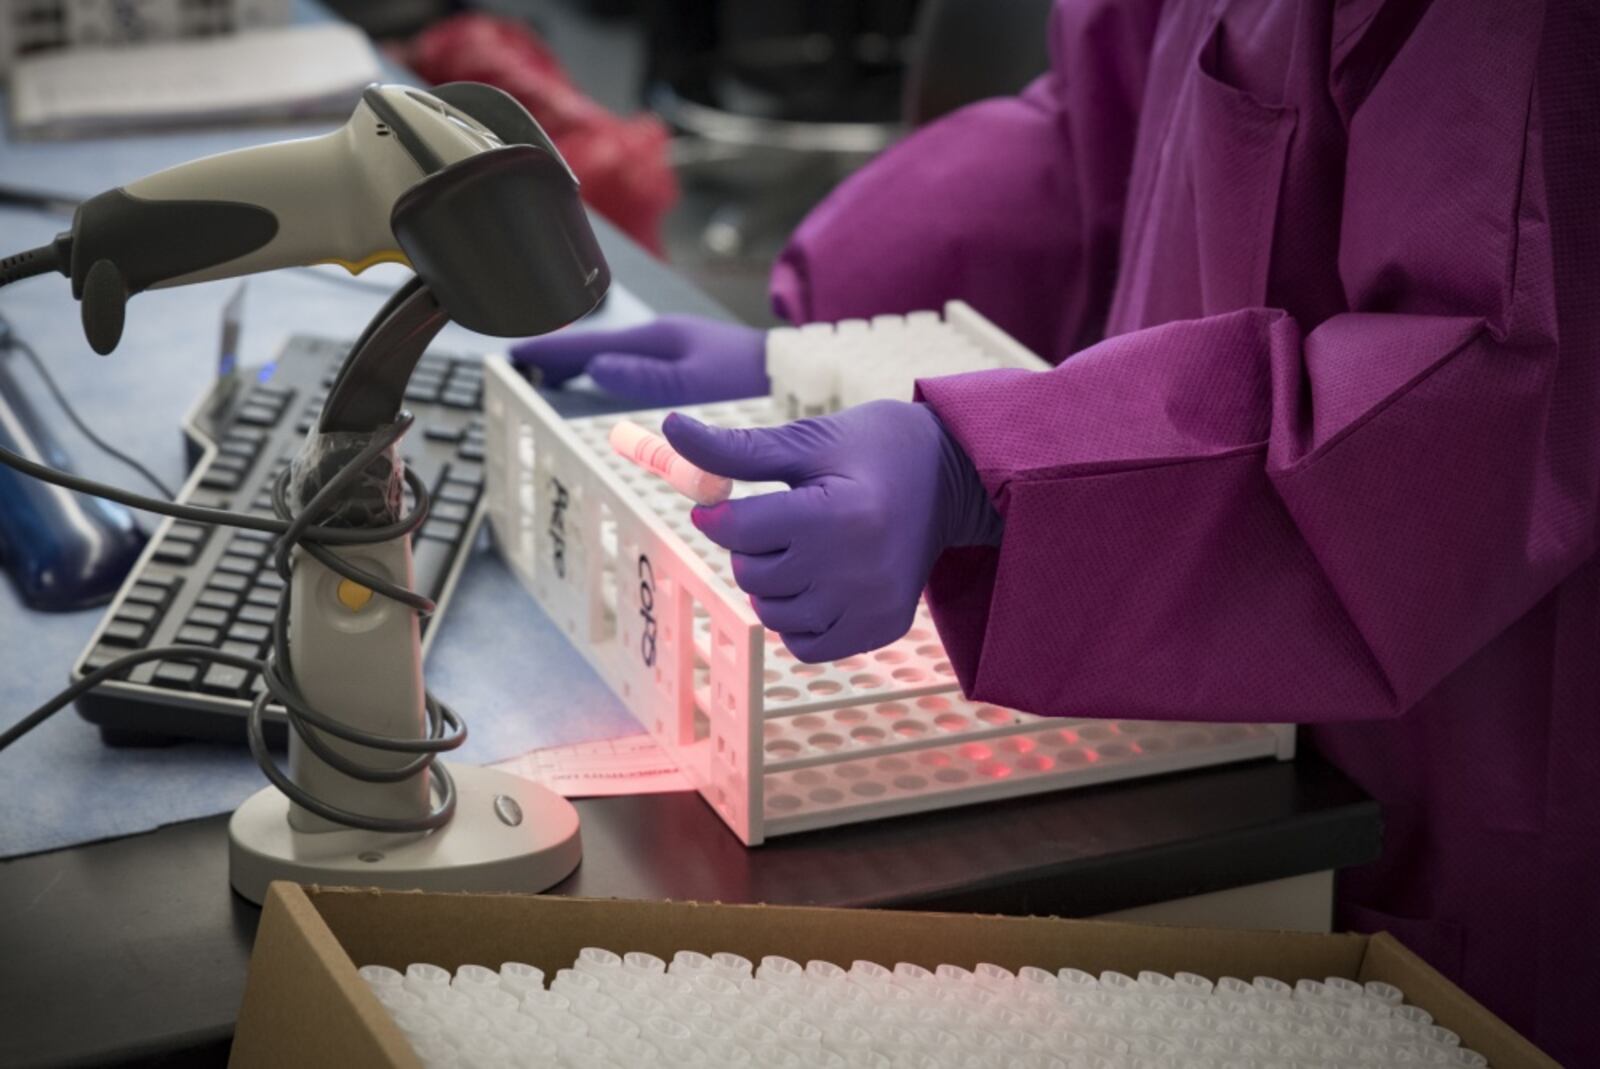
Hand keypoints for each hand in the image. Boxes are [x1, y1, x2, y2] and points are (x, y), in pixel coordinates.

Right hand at [509, 315, 766, 405]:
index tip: (515, 355)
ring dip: (583, 363)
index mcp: (658, 339)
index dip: (552, 351)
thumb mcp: (696, 382)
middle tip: (524, 365)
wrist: (796, 373)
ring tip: (553, 374)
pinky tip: (606, 383)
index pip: (590, 344)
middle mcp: (663, 339)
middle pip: (597, 345)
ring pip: (615, 354)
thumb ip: (646, 377)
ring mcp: (676, 348)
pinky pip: (633, 364)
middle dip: (560, 355)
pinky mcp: (689, 361)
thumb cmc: (751, 379)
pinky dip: (609, 370)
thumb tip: (597, 368)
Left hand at [663, 401, 1001, 661]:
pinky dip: (797, 618)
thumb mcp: (806, 441)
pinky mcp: (882, 628)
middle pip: (752, 575)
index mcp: (839, 513)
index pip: (740, 531)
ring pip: (772, 613)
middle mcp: (859, 568)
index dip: (716, 516)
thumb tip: (668, 429)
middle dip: (750, 547)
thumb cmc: (870, 450)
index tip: (719, 504)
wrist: (951, 477)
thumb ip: (735, 449)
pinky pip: (805, 645)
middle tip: (783, 519)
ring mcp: (873, 605)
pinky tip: (819, 581)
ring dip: (771, 584)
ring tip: (804, 548)